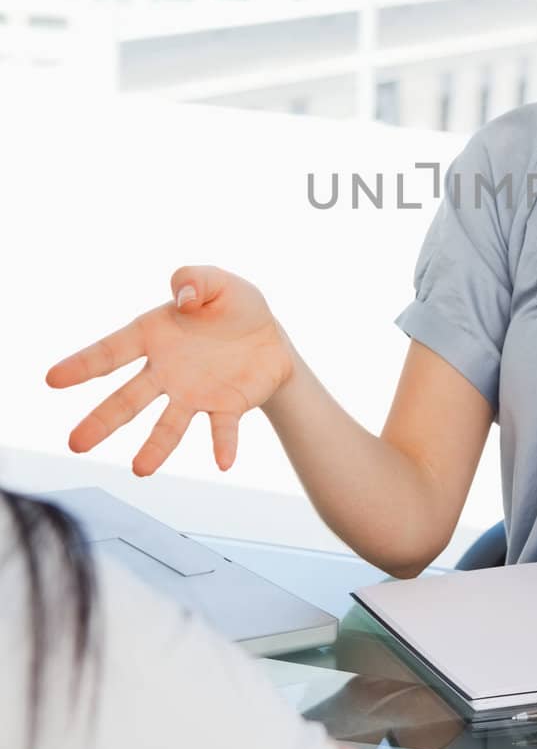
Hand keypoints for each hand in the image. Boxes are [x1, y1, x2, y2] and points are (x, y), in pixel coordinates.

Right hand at [44, 265, 294, 475]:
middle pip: (128, 399)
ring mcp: (194, 394)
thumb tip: (183, 297)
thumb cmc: (232, 306)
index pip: (111, 351)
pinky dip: (223, 444)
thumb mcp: (218, 282)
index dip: (82, 364)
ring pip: (169, 424)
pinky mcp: (226, 407)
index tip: (53, 379)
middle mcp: (166, 372)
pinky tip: (224, 462)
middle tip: (76, 444)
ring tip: (140, 469)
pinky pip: (222, 428)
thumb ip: (195, 279)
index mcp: (154, 336)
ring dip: (156, 447)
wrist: (270, 338)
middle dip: (102, 421)